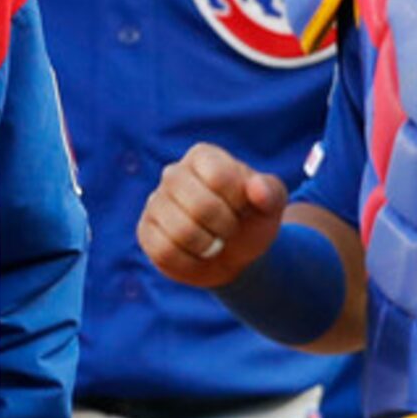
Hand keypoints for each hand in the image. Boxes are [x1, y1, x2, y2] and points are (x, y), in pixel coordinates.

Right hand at [139, 145, 289, 289]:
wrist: (233, 254)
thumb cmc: (250, 220)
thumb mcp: (270, 205)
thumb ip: (271, 192)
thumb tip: (256, 188)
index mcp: (203, 156)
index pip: (219, 176)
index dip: (238, 201)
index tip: (243, 207)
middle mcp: (173, 173)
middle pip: (199, 205)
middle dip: (225, 227)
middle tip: (230, 229)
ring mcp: (155, 202)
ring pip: (181, 231)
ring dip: (208, 246)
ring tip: (213, 242)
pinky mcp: (145, 231)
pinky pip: (165, 251)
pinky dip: (189, 261)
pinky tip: (196, 254)